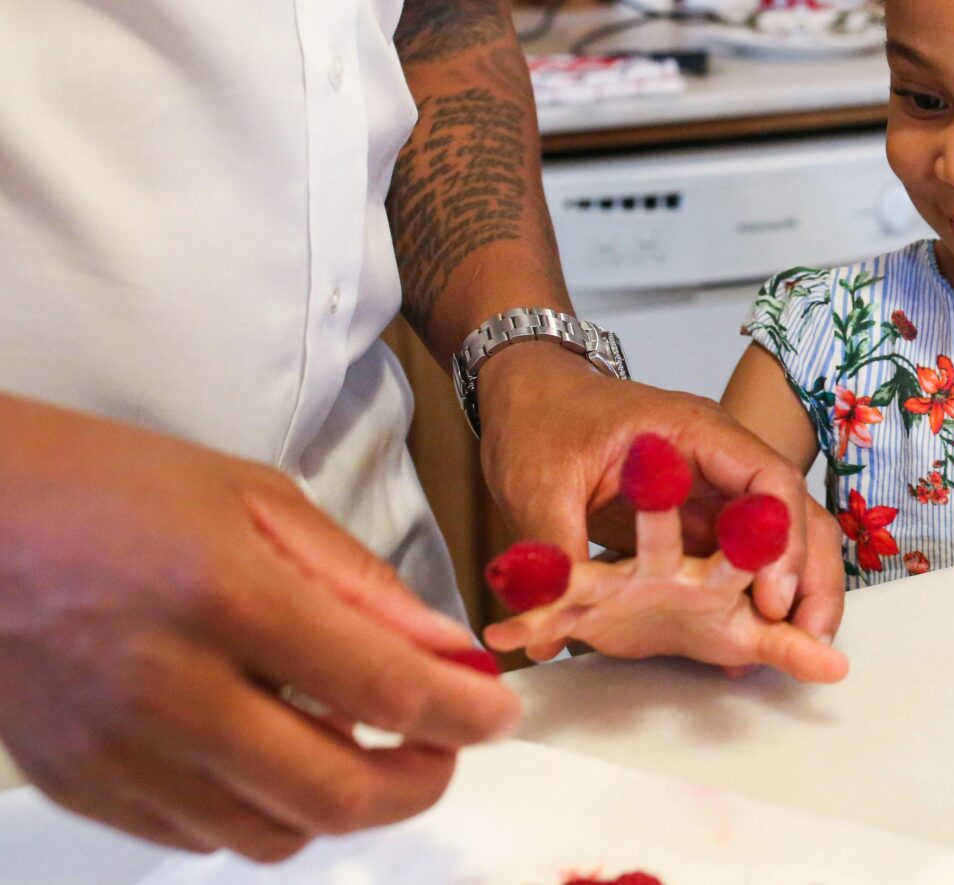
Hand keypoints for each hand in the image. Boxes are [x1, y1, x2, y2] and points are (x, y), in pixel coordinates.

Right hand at [0, 396, 520, 861]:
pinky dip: (263, 811)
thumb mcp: (256, 498)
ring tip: (360, 742)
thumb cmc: (110, 489)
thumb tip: (444, 647)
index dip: (464, 716)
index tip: (498, 714)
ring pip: (273, 834)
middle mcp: (170, 690)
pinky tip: (274, 752)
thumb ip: (359, 581)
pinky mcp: (84, 786)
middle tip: (445, 747)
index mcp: (226, 597)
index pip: (383, 689)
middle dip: (419, 782)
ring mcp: (119, 752)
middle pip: (333, 792)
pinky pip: (203, 836)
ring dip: (342, 803)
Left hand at [477, 344, 841, 653]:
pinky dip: (760, 590)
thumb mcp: (540, 485)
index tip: (772, 599)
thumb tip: (541, 633)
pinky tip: (756, 636)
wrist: (533, 401)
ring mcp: (716, 486)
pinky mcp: (703, 515)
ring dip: (794, 584)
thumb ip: (550, 550)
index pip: (769, 478)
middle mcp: (720, 457)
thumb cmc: (543, 423)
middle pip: (793, 511)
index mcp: (694, 432)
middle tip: (808, 637)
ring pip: (781, 534)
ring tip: (797, 646)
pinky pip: (748, 552)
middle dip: (809, 573)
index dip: (781, 540)